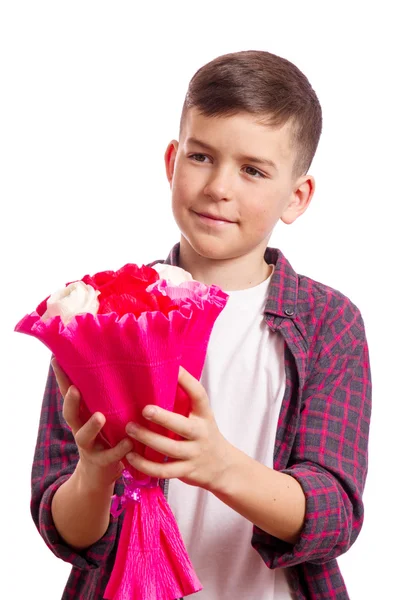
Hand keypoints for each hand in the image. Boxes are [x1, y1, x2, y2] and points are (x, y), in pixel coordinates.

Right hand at [51, 358, 133, 491]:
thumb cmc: (106, 437)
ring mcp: (89, 446)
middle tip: (74, 389)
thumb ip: (108, 398)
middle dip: (70, 401)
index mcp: (81, 415)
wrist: (100, 475)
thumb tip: (122, 366)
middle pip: (70, 414)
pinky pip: (110, 455)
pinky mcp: (102, 461)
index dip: (62, 378)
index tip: (56, 360)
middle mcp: (81, 428)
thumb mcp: (105, 416)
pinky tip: (129, 442)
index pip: (69, 394)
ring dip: (91, 426)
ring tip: (99, 416)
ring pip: (84, 436)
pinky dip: (119, 449)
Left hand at [125, 366, 233, 490]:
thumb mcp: (201, 417)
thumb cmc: (204, 435)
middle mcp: (200, 434)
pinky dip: (145, 465)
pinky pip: (163, 471)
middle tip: (144, 409)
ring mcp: (193, 454)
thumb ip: (186, 403)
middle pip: (181, 426)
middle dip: (162, 418)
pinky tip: (130, 456)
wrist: (222, 467)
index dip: (187, 381)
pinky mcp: (185, 471)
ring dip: (147, 439)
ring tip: (130, 429)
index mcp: (204, 415)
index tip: (174, 369)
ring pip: (169, 449)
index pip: (199, 395)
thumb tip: (162, 376)